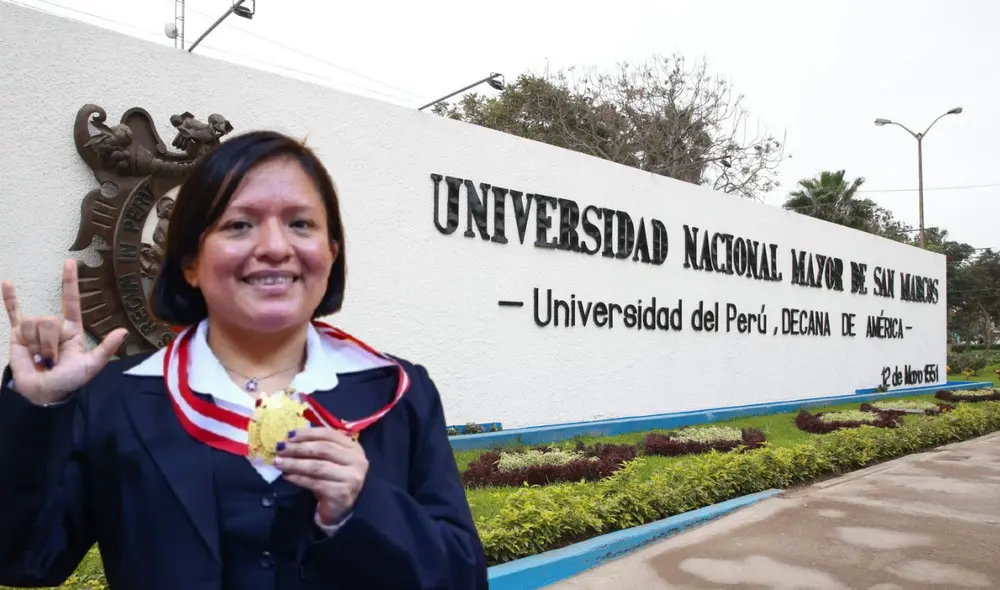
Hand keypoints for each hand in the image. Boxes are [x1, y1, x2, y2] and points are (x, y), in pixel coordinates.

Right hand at [2, 260, 127, 403]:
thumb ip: (106, 348)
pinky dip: (10, 299)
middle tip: (52, 361)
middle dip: (49, 344)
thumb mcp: (91, 365)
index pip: (71, 301)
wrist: (44, 392)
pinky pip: (13, 313)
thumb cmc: (70, 380)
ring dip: (35, 345)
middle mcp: (54, 326)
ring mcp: (35, 329)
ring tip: (39, 359)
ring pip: (32, 324)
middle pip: (49, 320)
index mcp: (72, 329)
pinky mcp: (18, 335)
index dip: (70, 282)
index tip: (69, 262)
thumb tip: (123, 331)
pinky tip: (7, 283)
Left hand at [275, 427, 367, 525]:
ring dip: (295, 463)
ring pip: (317, 466)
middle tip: (280, 449)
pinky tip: (287, 476)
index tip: (289, 435)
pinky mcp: (341, 493)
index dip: (307, 433)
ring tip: (279, 463)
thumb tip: (290, 438)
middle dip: (298, 448)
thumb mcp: (330, 460)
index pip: (329, 434)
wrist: (339, 509)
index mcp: (354, 448)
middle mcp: (357, 461)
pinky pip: (315, 483)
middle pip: (323, 449)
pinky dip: (298, 478)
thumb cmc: (332, 480)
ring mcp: (351, 478)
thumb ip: (317, 447)